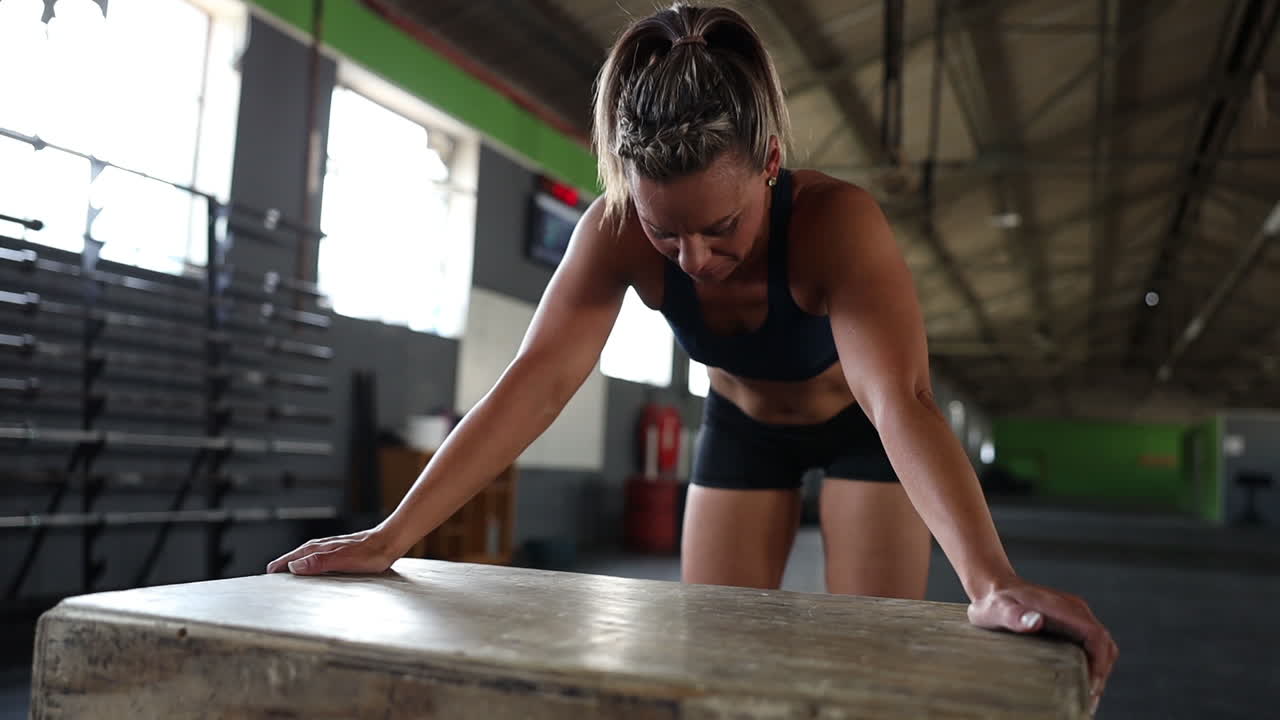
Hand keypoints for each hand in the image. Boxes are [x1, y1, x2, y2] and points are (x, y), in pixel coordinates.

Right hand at [265, 527, 400, 575]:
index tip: (267, 574)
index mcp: (320, 548)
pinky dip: (310, 563)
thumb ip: (319, 562)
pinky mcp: (341, 551)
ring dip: (295, 563)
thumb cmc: (371, 553)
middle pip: (297, 555)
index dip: (279, 566)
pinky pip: (319, 557)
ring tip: (287, 572)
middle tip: (271, 574)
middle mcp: (324, 546)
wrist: (390, 542)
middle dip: (283, 564)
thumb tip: (293, 566)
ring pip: (307, 555)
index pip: (292, 558)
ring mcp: (332, 547)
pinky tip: (314, 568)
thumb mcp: (343, 560)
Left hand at [967, 577, 1117, 715]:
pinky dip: (1091, 663)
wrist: (992, 587)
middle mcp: (1073, 609)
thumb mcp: (996, 610)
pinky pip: (1089, 644)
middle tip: (1088, 699)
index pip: (1095, 635)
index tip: (1090, 686)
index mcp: (1061, 606)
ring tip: (1085, 695)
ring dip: (1098, 669)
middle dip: (1101, 671)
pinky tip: (1078, 680)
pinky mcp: (1070, 623)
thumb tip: (1036, 621)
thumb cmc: (992, 602)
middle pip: (1103, 643)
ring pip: (1100, 645)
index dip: (1099, 662)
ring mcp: (1073, 615)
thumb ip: (1014, 615)